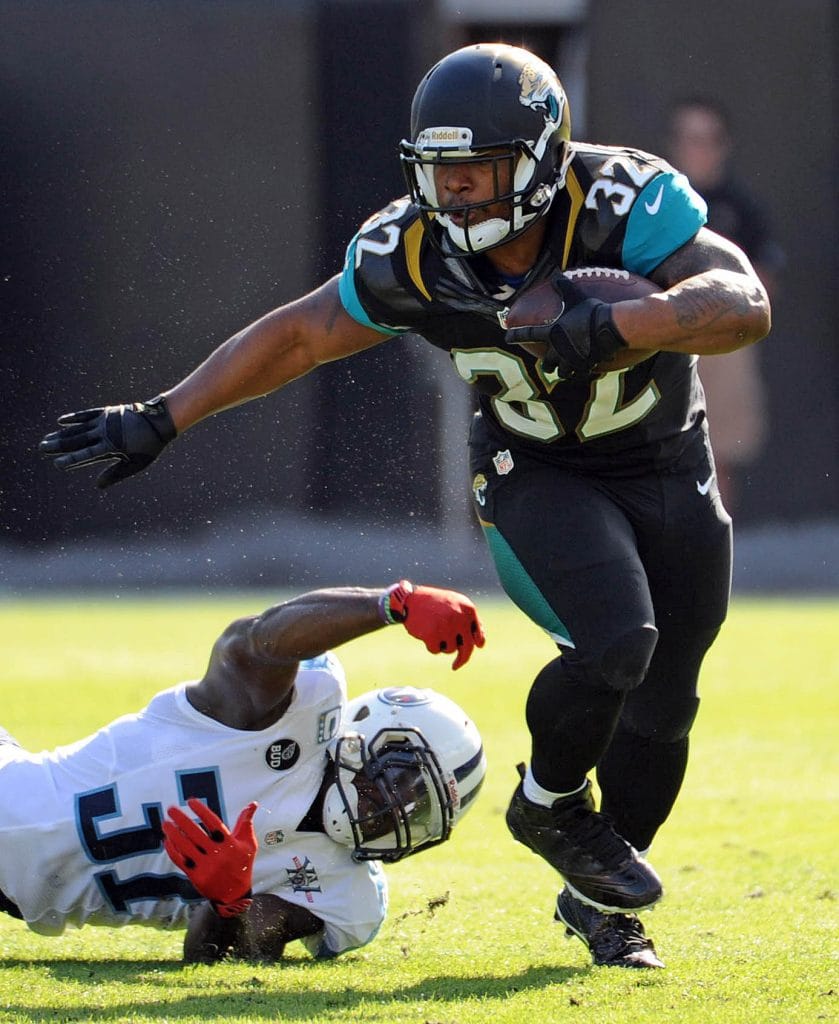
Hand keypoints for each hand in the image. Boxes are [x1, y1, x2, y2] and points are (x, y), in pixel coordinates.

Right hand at [39, 396, 176, 488]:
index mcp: (112, 446)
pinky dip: (74, 418)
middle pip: (77, 440)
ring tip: (46, 439)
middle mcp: (105, 432)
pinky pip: (87, 414)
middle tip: (42, 448)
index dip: (71, 459)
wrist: (159, 421)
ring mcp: (105, 421)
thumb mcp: (136, 464)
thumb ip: (116, 474)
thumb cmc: (149, 446)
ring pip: (79, 428)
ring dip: (62, 434)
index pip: (86, 454)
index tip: (57, 463)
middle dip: (59, 445)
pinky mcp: (107, 412)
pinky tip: (61, 421)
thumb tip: (98, 486)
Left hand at [163, 798, 257, 917]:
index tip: (190, 801)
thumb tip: (253, 804)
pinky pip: (181, 861)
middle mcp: (217, 855)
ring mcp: (206, 867)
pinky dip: (173, 851)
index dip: (201, 811)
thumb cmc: (242, 864)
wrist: (235, 894)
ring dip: (174, 834)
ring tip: (166, 823)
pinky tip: (167, 841)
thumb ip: (246, 823)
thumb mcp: (249, 844)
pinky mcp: (197, 877)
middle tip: (171, 809)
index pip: (213, 823)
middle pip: (196, 834)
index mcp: (230, 844)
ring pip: (186, 847)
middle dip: (182, 820)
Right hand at [386, 581, 485, 669]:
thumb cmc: (434, 602)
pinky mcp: (432, 634)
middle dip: (462, 659)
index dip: (476, 644)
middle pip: (467, 647)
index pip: (478, 634)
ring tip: (433, 631)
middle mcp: (459, 617)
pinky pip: (435, 651)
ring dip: (442, 646)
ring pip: (450, 650)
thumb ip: (468, 620)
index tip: (473, 650)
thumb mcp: (455, 604)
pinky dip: (430, 646)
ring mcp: (446, 626)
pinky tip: (425, 634)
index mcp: (468, 609)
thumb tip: (480, 642)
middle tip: (456, 666)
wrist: (410, 598)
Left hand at [506, 277, 626, 377]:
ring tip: (567, 369)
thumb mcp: (575, 296)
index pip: (528, 334)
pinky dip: (581, 371)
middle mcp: (558, 350)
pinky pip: (580, 373)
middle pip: (546, 365)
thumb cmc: (591, 311)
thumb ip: (563, 287)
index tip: (507, 338)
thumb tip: (555, 274)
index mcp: (552, 333)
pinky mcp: (585, 365)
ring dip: (563, 371)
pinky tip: (584, 368)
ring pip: (562, 373)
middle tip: (549, 364)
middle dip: (547, 365)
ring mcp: (571, 360)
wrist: (609, 326)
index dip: (516, 335)